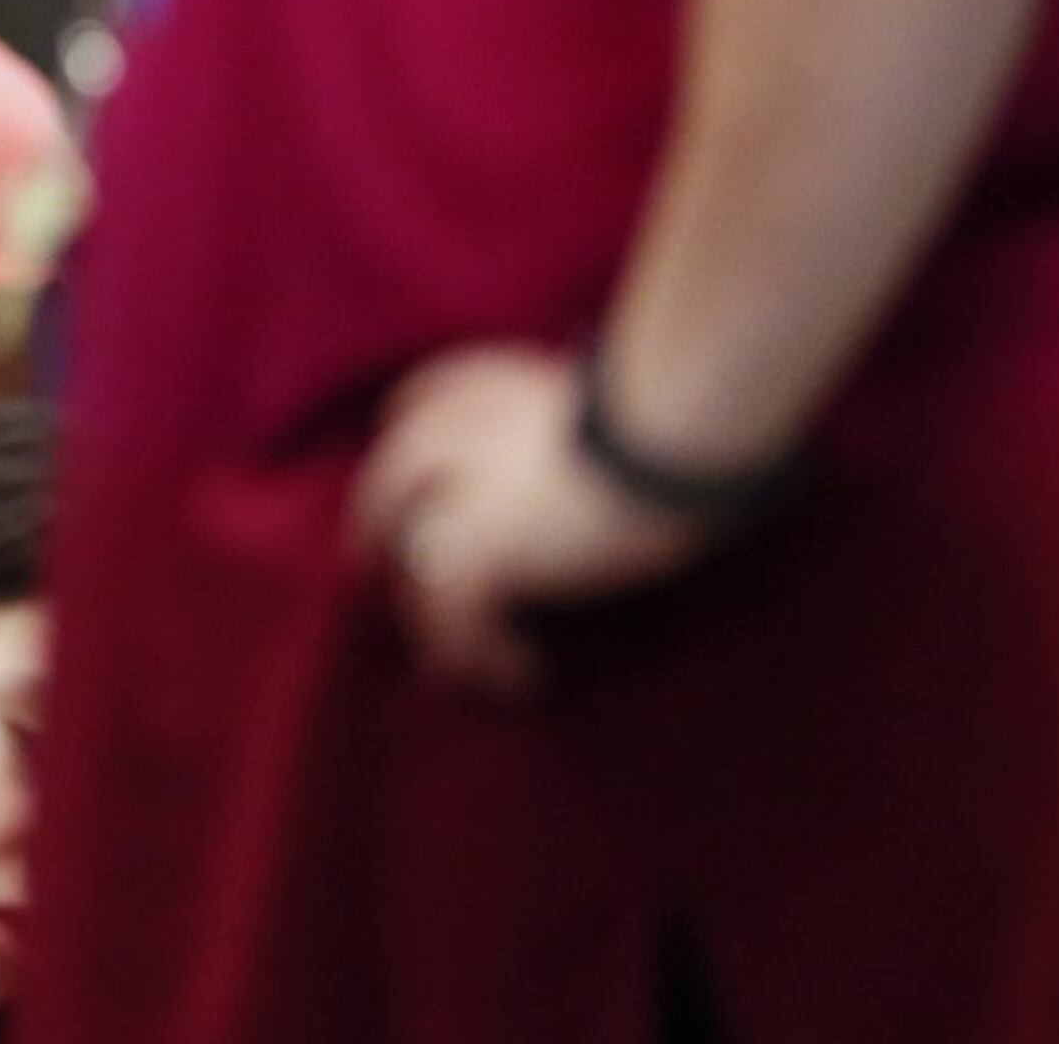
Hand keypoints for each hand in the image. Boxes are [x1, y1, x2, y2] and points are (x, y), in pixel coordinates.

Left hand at [347, 344, 712, 698]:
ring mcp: (458, 491)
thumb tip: (630, 455)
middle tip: (371, 563)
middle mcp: (461, 428)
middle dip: (375, 524)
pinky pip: (451, 616)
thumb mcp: (623, 407)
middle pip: (391, 479)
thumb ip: (592, 427)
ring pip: (413, 559)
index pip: (429, 399)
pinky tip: (519, 676)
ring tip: (455, 663)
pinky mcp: (472, 549)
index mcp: (500, 382)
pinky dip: (474, 652)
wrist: (679, 429)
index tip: (423, 468)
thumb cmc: (687, 413)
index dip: (416, 434)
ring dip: (431, 615)